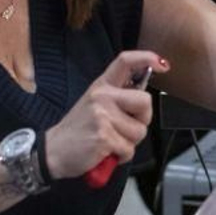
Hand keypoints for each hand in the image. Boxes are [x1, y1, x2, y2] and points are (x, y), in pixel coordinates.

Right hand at [45, 50, 164, 179]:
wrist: (53, 151)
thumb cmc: (79, 131)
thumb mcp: (95, 105)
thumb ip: (119, 99)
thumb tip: (144, 100)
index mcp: (102, 86)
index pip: (125, 61)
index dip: (146, 58)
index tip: (163, 64)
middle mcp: (102, 96)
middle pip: (145, 102)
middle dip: (142, 120)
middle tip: (124, 129)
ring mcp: (102, 115)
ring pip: (139, 131)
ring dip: (129, 143)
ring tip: (110, 142)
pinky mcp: (103, 136)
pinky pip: (129, 149)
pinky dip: (121, 156)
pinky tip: (106, 153)